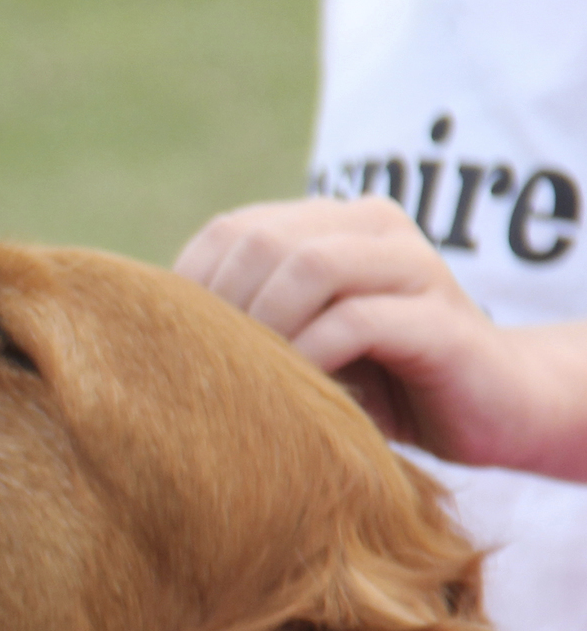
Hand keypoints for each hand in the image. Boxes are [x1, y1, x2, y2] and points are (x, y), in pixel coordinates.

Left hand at [175, 198, 586, 480]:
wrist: (488, 408)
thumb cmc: (375, 380)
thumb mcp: (297, 342)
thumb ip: (244, 322)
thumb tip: (141, 338)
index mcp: (328, 222)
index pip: (228, 232)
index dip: (189, 290)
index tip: (177, 354)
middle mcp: (371, 225)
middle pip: (261, 241)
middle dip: (224, 311)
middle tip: (215, 375)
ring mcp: (413, 265)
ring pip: (309, 266)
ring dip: (267, 330)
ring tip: (258, 383)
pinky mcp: (443, 318)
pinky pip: (358, 320)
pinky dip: (314, 357)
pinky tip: (306, 394)